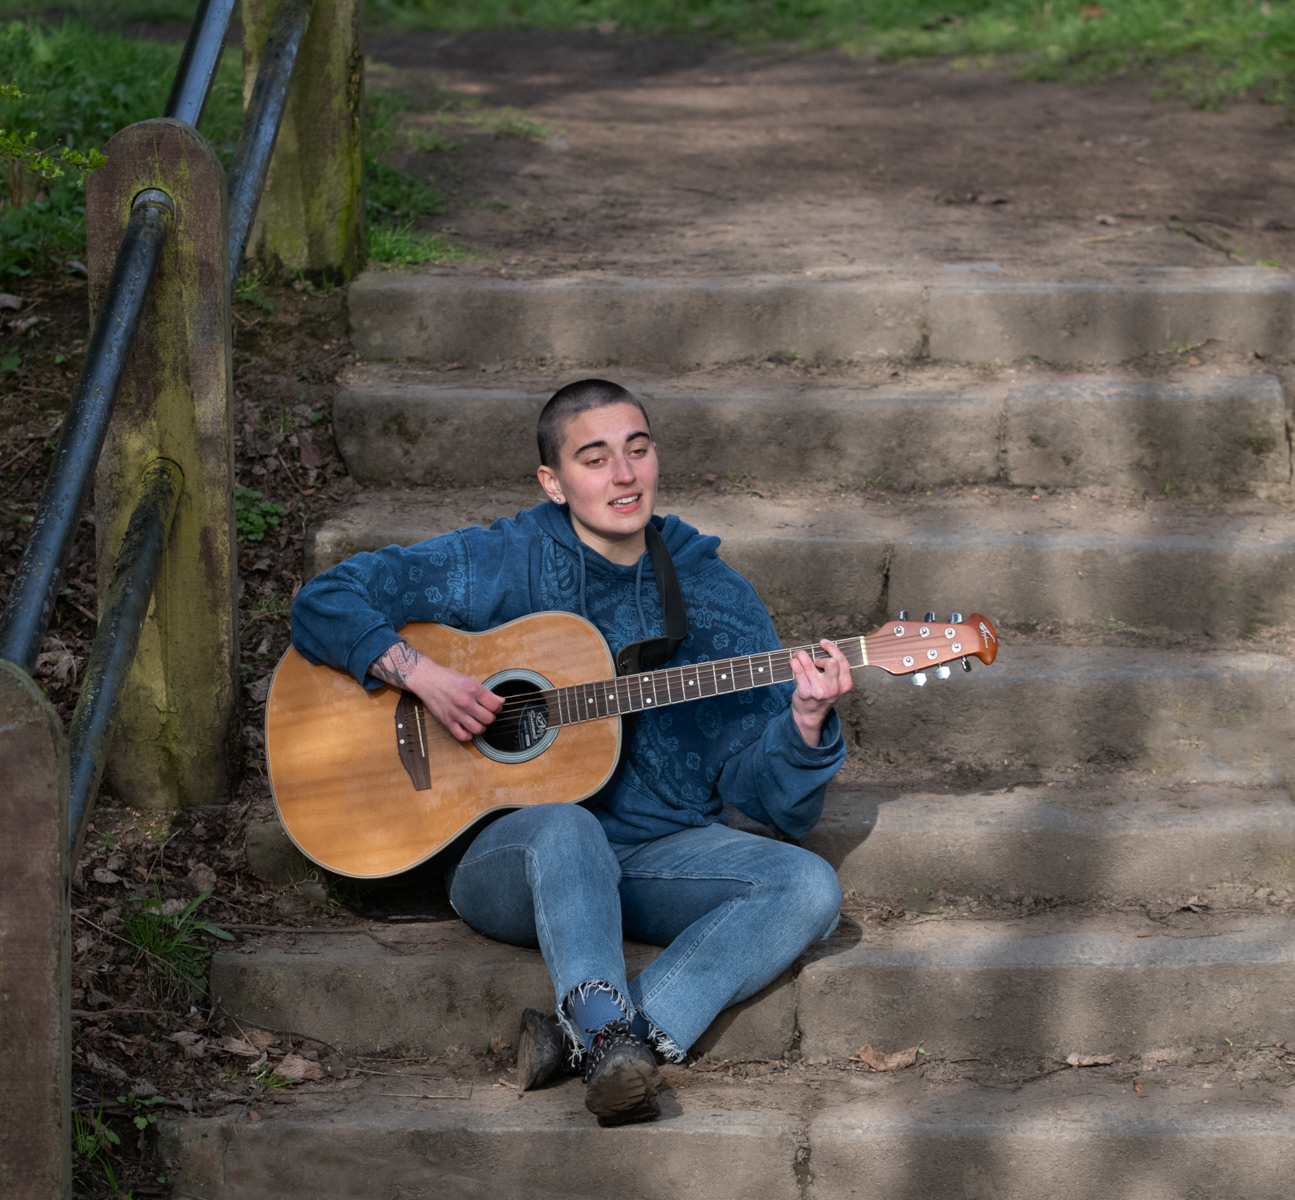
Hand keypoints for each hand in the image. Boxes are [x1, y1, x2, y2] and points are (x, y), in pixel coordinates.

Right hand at [369, 641, 503, 742]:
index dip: (498, 708)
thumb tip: (501, 701)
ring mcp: (456, 713)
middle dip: (490, 717)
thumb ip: (486, 693)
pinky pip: (462, 736)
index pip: (495, 705)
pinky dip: (468, 735)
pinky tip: (467, 728)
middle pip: (488, 719)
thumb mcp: (470, 680)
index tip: (495, 707)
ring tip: (478, 721)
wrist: (428, 680)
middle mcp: (466, 702)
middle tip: (486, 714)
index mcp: (474, 689)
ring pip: (478, 729)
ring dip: (481, 727)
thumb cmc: (448, 679)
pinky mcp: (447, 721)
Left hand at [789, 639, 852, 746]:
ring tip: (798, 655)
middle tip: (814, 660)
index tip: (824, 643)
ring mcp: (819, 691)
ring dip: (801, 655)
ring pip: (809, 664)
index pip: (842, 661)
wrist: (810, 716)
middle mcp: (833, 688)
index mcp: (845, 684)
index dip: (832, 648)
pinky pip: (798, 670)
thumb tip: (824, 646)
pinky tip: (793, 662)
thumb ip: (835, 670)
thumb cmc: (822, 695)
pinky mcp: (805, 692)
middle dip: (820, 656)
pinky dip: (794, 663)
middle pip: (831, 662)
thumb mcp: (835, 685)